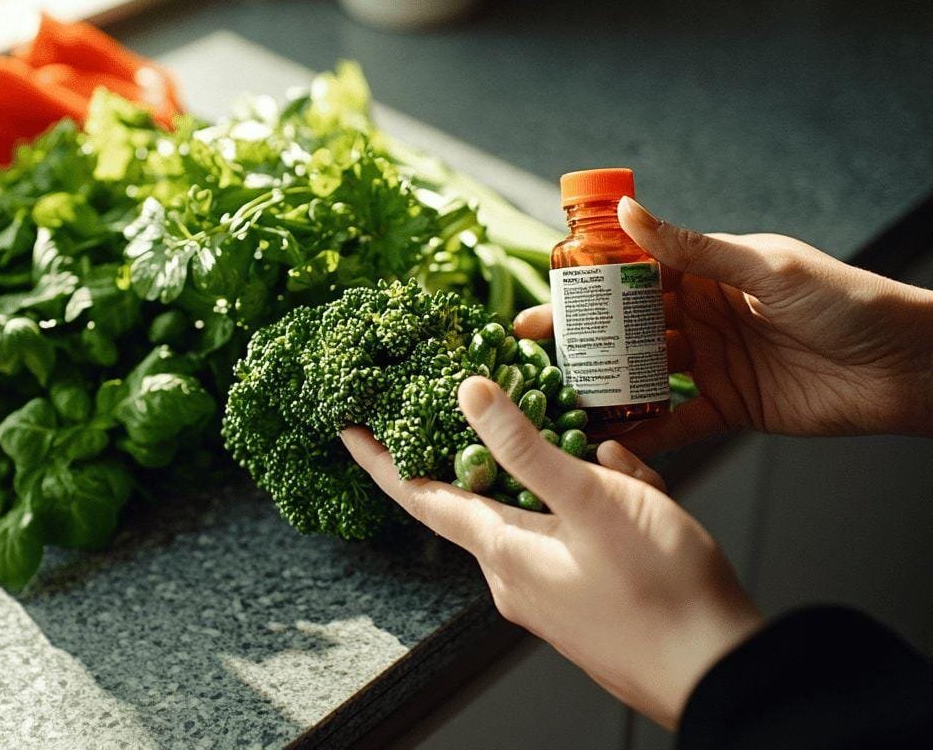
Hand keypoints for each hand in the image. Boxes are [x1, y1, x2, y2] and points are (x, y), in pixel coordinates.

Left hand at [342, 377, 762, 728]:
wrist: (718, 671)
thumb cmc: (662, 592)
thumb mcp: (592, 500)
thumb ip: (525, 446)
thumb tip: (468, 394)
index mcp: (502, 551)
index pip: (419, 495)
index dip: (381, 459)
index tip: (348, 428)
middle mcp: (513, 575)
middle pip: (488, 494)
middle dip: (507, 453)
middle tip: (521, 408)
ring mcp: (549, 591)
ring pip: (545, 508)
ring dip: (575, 476)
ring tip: (626, 472)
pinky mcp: (584, 597)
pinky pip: (577, 532)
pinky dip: (603, 503)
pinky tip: (638, 492)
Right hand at [516, 198, 932, 452]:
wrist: (909, 367)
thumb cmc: (848, 302)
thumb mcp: (765, 267)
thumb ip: (693, 249)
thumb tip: (627, 212)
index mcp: (709, 272)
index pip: (634, 271)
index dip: (587, 279)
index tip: (542, 286)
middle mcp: (703, 315)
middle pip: (626, 325)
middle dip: (576, 334)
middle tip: (527, 344)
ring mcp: (712, 363)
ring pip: (640, 373)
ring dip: (599, 383)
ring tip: (553, 393)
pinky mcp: (728, 408)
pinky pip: (675, 422)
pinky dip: (642, 433)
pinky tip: (605, 441)